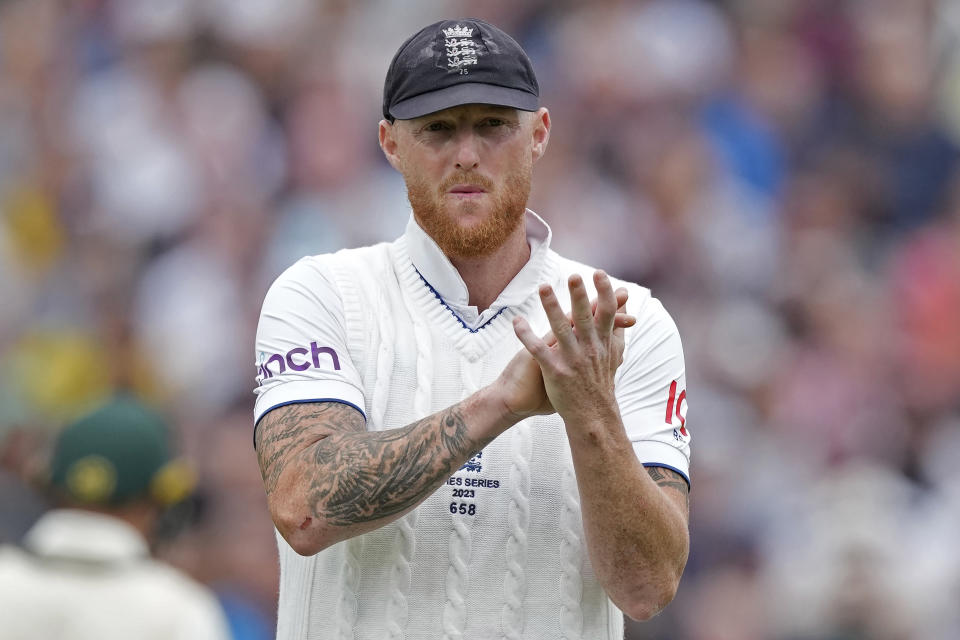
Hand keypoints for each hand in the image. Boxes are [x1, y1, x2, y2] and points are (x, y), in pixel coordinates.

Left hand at [513, 270, 627, 423]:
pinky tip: (516, 321)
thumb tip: (623, 305)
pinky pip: (538, 350)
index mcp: (603, 342)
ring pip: (560, 329)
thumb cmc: (601, 380)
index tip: (599, 274)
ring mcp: (572, 360)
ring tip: (543, 287)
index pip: (607, 313)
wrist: (593, 415)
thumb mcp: (614, 352)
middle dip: (580, 296)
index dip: (604, 292)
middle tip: (574, 276)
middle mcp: (589, 349)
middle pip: (584, 317)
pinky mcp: (555, 372)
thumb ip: (617, 327)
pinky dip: (526, 335)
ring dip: (551, 307)